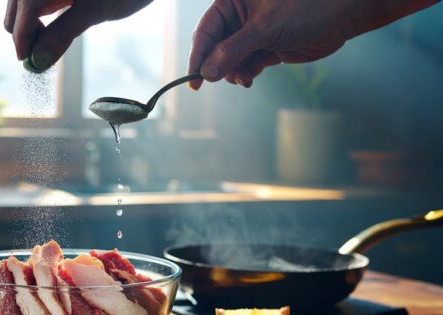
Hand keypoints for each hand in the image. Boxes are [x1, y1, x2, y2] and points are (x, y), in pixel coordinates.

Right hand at [5, 0, 153, 70]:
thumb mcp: (94, 10)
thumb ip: (62, 33)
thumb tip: (38, 59)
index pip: (23, 11)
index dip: (22, 38)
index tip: (26, 60)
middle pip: (15, 7)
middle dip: (23, 31)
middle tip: (42, 53)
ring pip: (20, 3)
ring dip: (29, 23)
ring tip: (49, 38)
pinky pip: (33, 1)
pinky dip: (37, 12)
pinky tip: (53, 22)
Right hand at [188, 0, 439, 88]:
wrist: (344, 14)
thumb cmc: (307, 7)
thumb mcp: (265, 28)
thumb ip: (233, 51)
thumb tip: (207, 73)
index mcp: (233, 1)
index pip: (206, 31)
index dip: (197, 55)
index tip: (193, 80)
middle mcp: (239, 17)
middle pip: (214, 47)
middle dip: (216, 66)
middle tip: (217, 83)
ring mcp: (252, 33)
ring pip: (229, 60)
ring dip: (231, 73)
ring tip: (243, 79)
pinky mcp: (266, 47)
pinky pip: (245, 65)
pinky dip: (244, 74)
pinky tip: (249, 79)